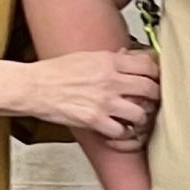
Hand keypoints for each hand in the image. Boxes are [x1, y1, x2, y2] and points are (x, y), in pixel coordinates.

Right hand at [27, 49, 159, 141]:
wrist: (33, 87)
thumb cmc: (56, 72)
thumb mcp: (87, 57)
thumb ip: (111, 59)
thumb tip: (130, 57)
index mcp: (109, 62)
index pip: (148, 66)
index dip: (156, 75)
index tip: (155, 81)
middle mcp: (110, 80)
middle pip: (150, 90)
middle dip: (154, 98)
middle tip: (150, 102)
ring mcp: (103, 101)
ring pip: (140, 113)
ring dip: (140, 118)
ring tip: (134, 118)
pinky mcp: (93, 120)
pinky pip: (120, 131)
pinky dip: (122, 133)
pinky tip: (117, 128)